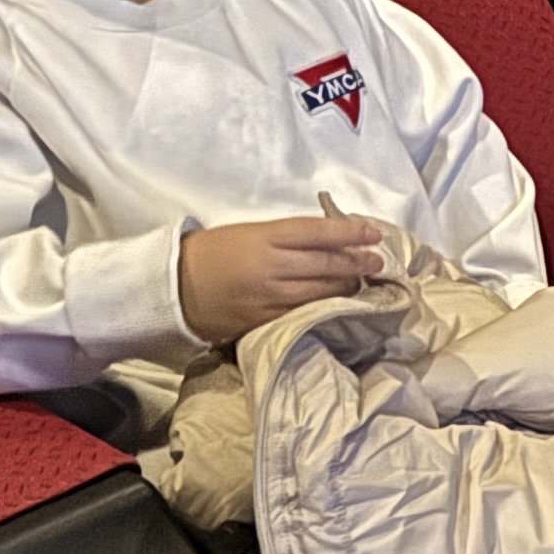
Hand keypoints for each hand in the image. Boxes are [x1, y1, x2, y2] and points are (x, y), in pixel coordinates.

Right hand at [178, 214, 387, 344]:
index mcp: (265, 238)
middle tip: (380, 262)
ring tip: (363, 283)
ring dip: (347, 287)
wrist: (172, 288)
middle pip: (326, 264)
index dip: (350, 232)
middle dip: (358, 262)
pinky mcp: (264, 321)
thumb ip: (286, 238)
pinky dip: (324, 307)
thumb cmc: (211, 253)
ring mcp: (269, 297)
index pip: (318, 232)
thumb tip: (328, 240)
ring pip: (320, 292)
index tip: (374, 233)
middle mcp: (271, 267)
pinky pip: (303, 314)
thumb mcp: (248, 233)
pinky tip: (338, 304)